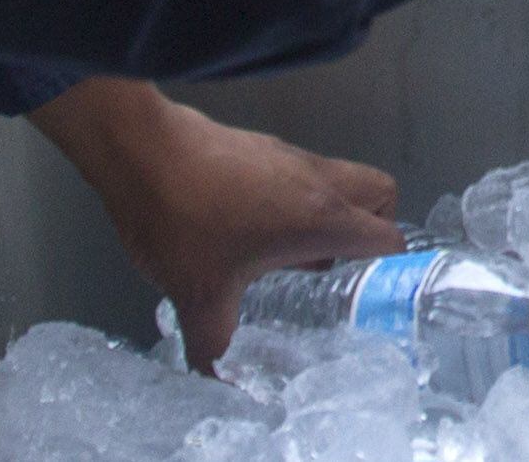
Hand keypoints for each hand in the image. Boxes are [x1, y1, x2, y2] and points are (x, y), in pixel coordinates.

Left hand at [26, 79, 402, 369]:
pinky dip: (290, 201)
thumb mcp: (199, 296)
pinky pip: (298, 176)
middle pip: (378, 197)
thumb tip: (218, 379)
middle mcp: (317, 181)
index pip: (389, 237)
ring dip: (324, 218)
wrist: (139, 149)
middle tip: (332, 268)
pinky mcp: (260, 148)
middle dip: (367, 233)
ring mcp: (289, 157)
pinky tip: (247, 231)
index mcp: (320, 217)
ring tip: (285, 256)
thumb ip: (214, 345)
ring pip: (335, 184)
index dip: (387, 270)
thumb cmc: (182, 217)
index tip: (365, 296)